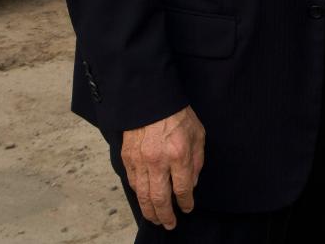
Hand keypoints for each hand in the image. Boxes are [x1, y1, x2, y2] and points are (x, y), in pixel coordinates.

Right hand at [121, 105, 205, 228]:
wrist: (150, 99)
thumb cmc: (177, 115)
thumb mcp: (198, 133)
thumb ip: (197, 160)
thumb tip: (192, 183)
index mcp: (178, 154)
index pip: (182, 189)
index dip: (185, 203)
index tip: (187, 208)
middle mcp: (158, 161)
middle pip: (160, 198)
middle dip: (165, 215)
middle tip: (169, 224)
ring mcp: (140, 160)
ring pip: (143, 195)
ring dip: (149, 211)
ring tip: (155, 219)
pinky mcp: (127, 157)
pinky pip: (133, 183)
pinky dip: (139, 195)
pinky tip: (144, 200)